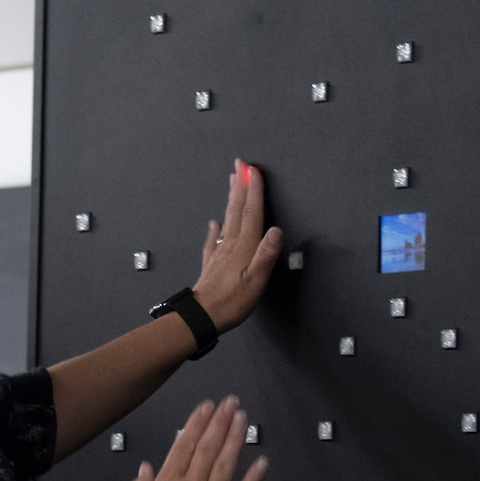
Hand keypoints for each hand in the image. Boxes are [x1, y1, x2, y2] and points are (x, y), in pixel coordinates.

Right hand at [123, 397, 267, 480]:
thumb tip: (146, 468)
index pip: (185, 445)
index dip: (196, 423)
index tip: (206, 406)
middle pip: (208, 448)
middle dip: (220, 422)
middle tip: (230, 402)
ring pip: (226, 464)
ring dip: (235, 439)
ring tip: (242, 419)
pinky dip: (253, 478)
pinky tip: (261, 462)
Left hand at [193, 160, 283, 332]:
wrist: (202, 316)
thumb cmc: (231, 301)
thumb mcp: (257, 280)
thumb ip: (267, 254)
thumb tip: (276, 230)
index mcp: (244, 246)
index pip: (251, 212)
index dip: (254, 190)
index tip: (253, 170)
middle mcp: (230, 244)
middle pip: (236, 209)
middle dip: (240, 184)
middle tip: (240, 164)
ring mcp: (219, 252)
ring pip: (226, 218)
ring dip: (230, 198)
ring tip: (231, 181)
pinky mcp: (212, 263)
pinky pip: (213, 239)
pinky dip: (215, 227)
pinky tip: (214, 222)